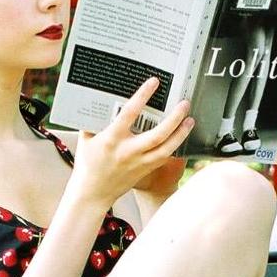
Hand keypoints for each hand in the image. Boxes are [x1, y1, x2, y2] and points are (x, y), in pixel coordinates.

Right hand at [69, 77, 192, 208]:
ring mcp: (139, 163)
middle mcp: (129, 152)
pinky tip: (181, 136)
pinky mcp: (145, 171)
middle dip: (174, 118)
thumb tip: (100, 99)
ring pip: (167, 149)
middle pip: (158, 135)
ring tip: (190, 120)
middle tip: (184, 104)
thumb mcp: (86, 139)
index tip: (154, 82)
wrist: (93, 193)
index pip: (129, 114)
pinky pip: (164, 157)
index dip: (142, 96)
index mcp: (112, 140)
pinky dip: (175, 146)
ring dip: (181, 134)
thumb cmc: (88, 164)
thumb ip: (94, 120)